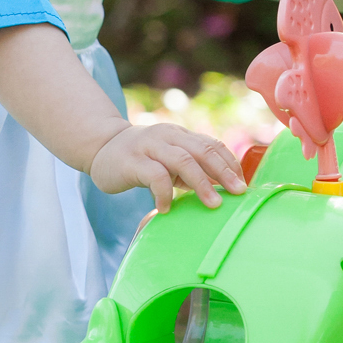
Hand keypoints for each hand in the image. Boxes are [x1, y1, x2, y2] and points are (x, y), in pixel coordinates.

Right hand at [89, 124, 246, 211]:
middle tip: (238, 193)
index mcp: (179, 134)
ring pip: (182, 160)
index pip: (211, 144)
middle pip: (202, 150)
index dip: (229, 163)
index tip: (242, 184)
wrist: (101, 148)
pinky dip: (165, 193)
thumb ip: (191, 167)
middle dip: (223, 172)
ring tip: (212, 203)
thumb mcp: (168, 158)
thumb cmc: (141, 159)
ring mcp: (148, 146)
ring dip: (201, 183)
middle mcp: (167, 135)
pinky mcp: (132, 161)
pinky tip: (166, 208)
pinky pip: (155, 176)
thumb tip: (223, 187)